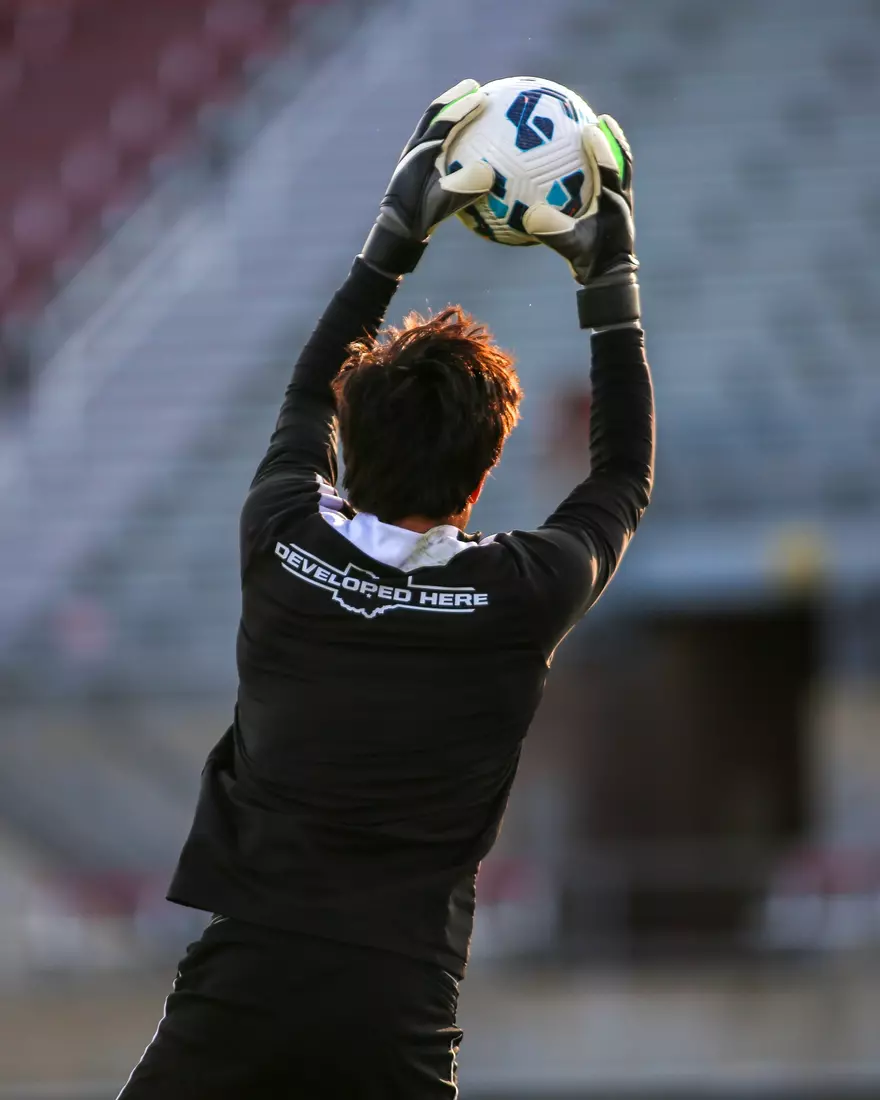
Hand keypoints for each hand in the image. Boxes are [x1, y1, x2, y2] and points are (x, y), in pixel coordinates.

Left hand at [361, 79, 493, 276]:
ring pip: (432, 124)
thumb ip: (462, 187)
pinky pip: (435, 140)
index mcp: (420, 153)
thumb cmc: (420, 218)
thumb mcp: (443, 203)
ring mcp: (414, 155)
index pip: (443, 122)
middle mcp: (415, 149)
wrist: (397, 228)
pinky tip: (466, 137)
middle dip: (454, 97)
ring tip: (469, 102)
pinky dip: (450, 131)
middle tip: (473, 85)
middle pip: (434, 114)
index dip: (462, 106)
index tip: (481, 96)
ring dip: (450, 111)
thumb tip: (487, 171)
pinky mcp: (416, 164)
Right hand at [523, 115, 639, 328]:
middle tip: (599, 118)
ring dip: (604, 150)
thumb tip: (530, 214)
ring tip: (590, 129)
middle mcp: (621, 198)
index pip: (611, 169)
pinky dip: (590, 170)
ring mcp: (618, 203)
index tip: (589, 129)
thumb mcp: (570, 247)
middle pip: (621, 161)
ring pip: (615, 170)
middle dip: (610, 139)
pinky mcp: (611, 209)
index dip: (601, 148)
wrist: (608, 279)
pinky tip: (570, 165)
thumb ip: (554, 231)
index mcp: (615, 203)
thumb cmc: (591, 263)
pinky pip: (601, 183)